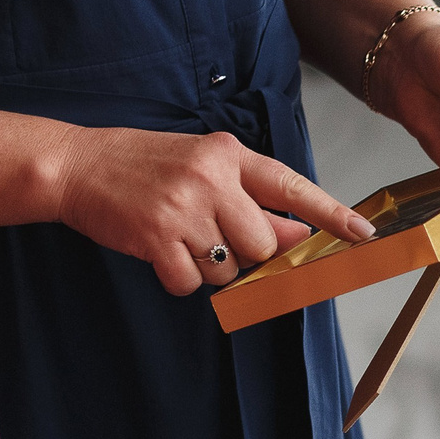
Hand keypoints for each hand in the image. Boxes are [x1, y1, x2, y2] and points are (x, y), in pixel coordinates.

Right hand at [52, 124, 376, 294]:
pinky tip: (159, 251)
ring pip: (228, 268)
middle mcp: (210, 179)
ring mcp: (183, 209)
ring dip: (208, 266)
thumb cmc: (144, 166)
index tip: (362, 233)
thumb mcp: (201, 164)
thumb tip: (296, 234)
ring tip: (179, 236)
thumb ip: (248, 195)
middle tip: (214, 237)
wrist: (77, 165)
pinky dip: (177, 278)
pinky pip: (191, 284)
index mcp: (227, 154)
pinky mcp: (156, 238)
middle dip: (247, 253)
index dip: (329, 214)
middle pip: (263, 243)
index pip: (290, 186)